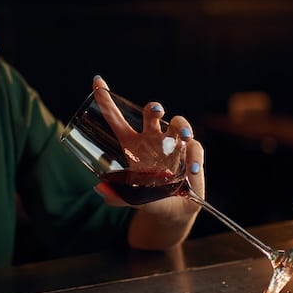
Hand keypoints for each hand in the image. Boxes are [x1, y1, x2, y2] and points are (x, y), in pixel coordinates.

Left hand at [92, 76, 204, 224]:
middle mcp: (153, 139)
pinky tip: (192, 170)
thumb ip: (118, 195)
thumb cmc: (150, 198)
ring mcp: (174, 145)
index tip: (97, 81)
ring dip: (182, 127)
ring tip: (184, 138)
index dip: (106, 100)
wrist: (174, 211)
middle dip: (154, 108)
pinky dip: (195, 157)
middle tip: (156, 111)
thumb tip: (100, 190)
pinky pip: (195, 149)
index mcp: (132, 144)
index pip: (116, 118)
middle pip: (152, 114)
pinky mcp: (191, 154)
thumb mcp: (132, 198)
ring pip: (179, 124)